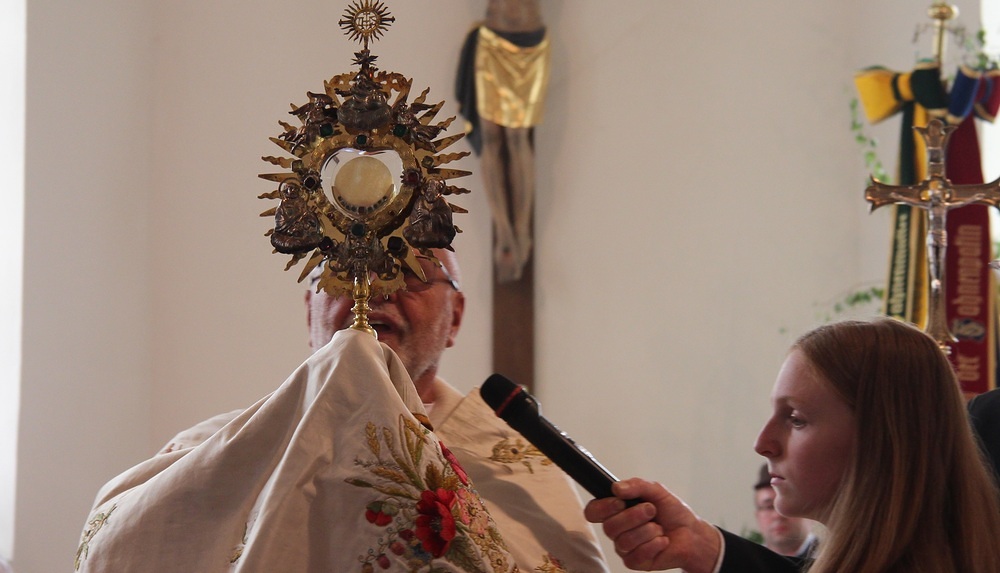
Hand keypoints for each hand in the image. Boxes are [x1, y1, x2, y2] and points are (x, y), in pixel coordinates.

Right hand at [584, 478, 720, 571]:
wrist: (691, 533)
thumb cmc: (673, 512)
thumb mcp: (657, 491)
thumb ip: (637, 485)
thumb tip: (617, 488)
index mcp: (616, 511)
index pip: (593, 511)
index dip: (603, 507)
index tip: (620, 502)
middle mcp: (617, 530)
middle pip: (609, 527)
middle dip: (634, 516)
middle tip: (651, 510)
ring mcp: (625, 548)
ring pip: (624, 542)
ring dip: (647, 531)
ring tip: (659, 527)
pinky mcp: (635, 562)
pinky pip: (636, 555)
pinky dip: (654, 545)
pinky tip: (662, 540)